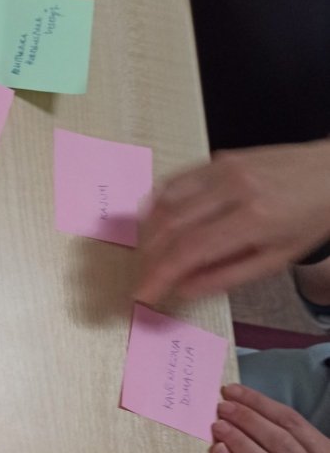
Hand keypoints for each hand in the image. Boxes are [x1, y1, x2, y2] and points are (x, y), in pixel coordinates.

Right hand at [136, 140, 329, 304]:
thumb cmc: (310, 220)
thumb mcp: (276, 260)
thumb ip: (226, 276)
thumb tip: (182, 289)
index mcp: (254, 219)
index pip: (189, 249)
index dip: (159, 274)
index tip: (143, 294)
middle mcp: (233, 188)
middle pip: (170, 224)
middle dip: (149, 257)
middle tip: (144, 278)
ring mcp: (223, 168)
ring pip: (165, 200)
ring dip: (148, 232)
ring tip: (148, 256)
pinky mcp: (218, 158)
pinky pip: (175, 181)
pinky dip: (157, 204)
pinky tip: (155, 224)